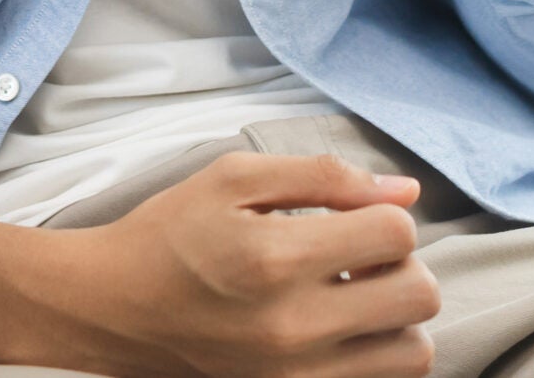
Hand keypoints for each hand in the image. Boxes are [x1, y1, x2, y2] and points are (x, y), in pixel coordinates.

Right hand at [28, 153, 439, 376]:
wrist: (113, 308)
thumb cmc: (169, 234)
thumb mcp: (232, 179)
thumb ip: (322, 176)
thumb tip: (405, 190)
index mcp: (274, 257)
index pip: (396, 233)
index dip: (383, 212)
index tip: (351, 214)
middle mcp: (293, 325)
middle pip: (420, 295)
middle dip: (401, 262)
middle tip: (360, 253)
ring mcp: (296, 373)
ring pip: (414, 351)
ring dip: (398, 315)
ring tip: (355, 293)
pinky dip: (378, 351)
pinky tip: (342, 325)